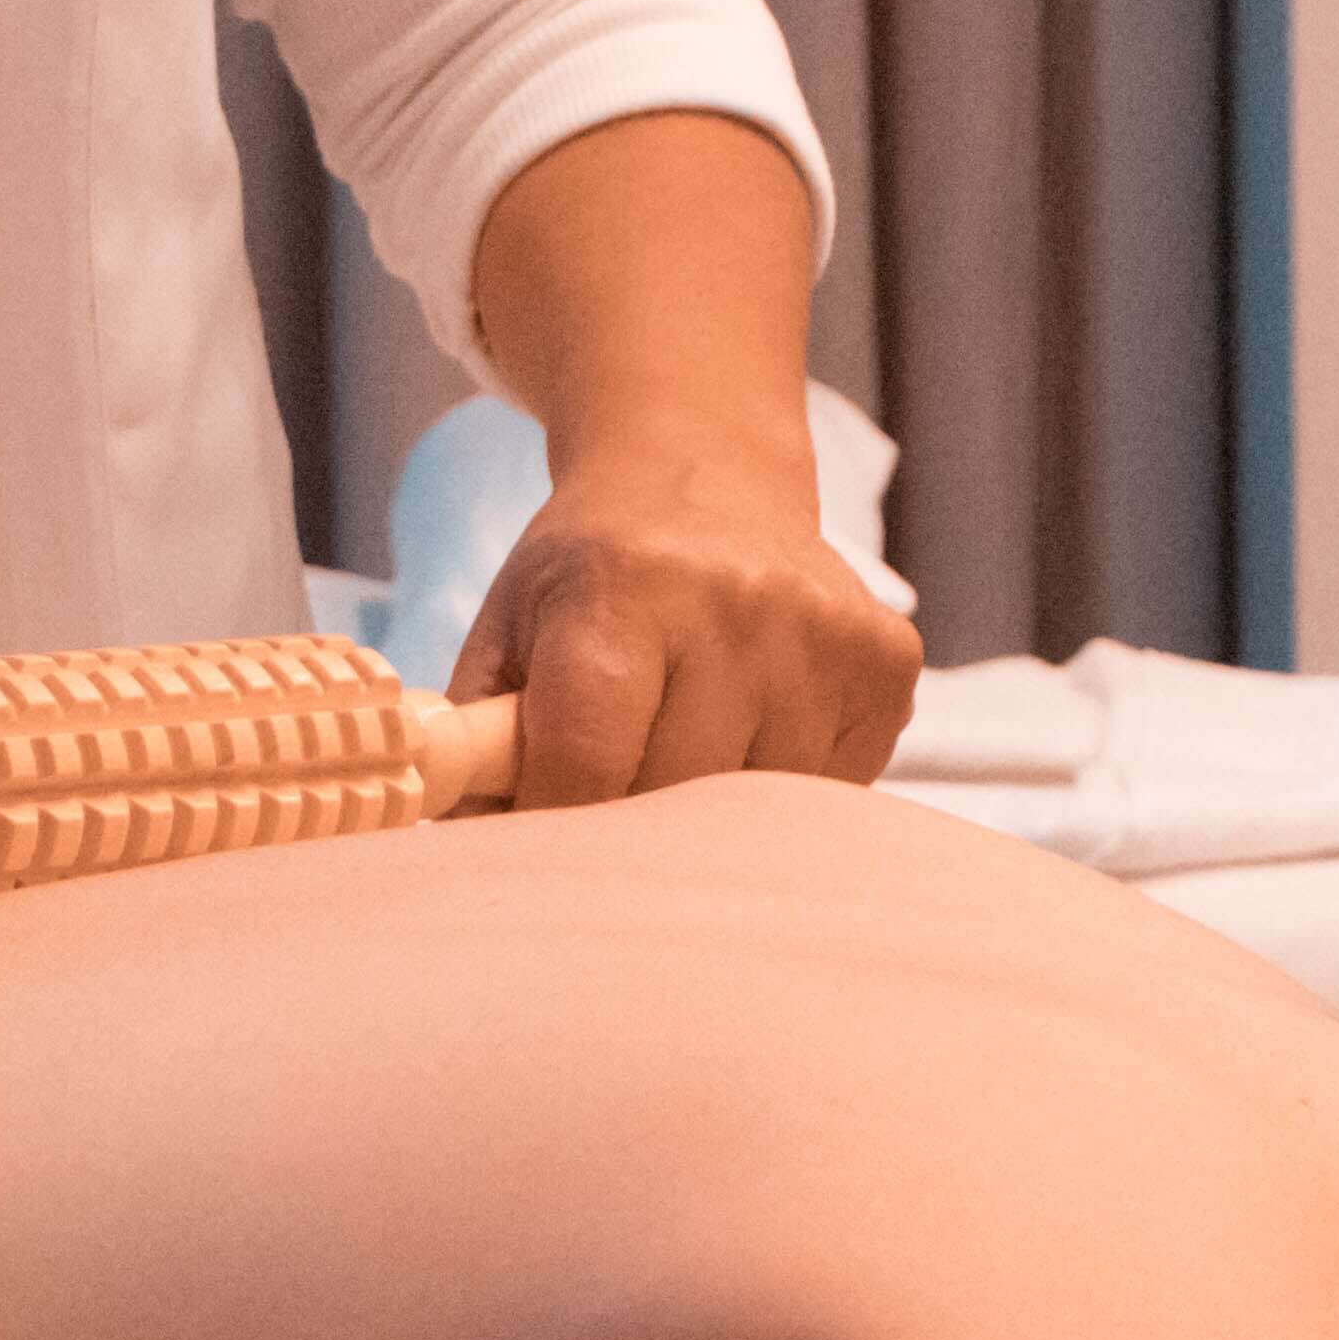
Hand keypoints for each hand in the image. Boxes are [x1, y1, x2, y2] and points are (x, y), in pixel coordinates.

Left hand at [449, 435, 921, 808]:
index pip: (585, 764)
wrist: (704, 478)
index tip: (537, 840)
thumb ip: (476, 747)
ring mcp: (823, 632)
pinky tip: (754, 724)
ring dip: (712, 809)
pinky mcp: (887, 663)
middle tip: (612, 783)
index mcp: (624, 588)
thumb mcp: (507, 633)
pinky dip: (782, 786)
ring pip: (758, 811)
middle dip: (629, 817)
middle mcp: (736, 600)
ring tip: (685, 742)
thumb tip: (451, 860)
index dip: (552, 823)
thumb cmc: (590, 577)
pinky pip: (830, 790)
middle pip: (675, 797)